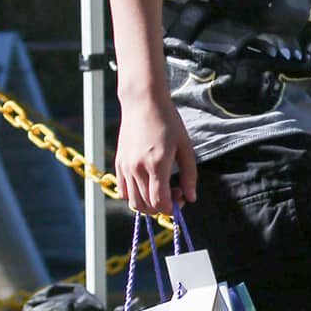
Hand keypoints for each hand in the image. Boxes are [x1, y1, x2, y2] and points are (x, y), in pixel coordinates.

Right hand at [114, 93, 196, 214]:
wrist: (143, 102)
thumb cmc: (168, 122)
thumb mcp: (185, 147)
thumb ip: (189, 175)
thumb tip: (191, 198)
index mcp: (157, 165)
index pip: (160, 203)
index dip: (173, 207)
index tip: (182, 196)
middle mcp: (138, 169)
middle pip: (147, 206)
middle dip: (163, 206)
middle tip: (175, 191)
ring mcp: (125, 167)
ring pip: (133, 202)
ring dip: (149, 204)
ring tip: (161, 187)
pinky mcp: (119, 163)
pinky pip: (123, 191)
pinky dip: (135, 195)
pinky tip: (147, 183)